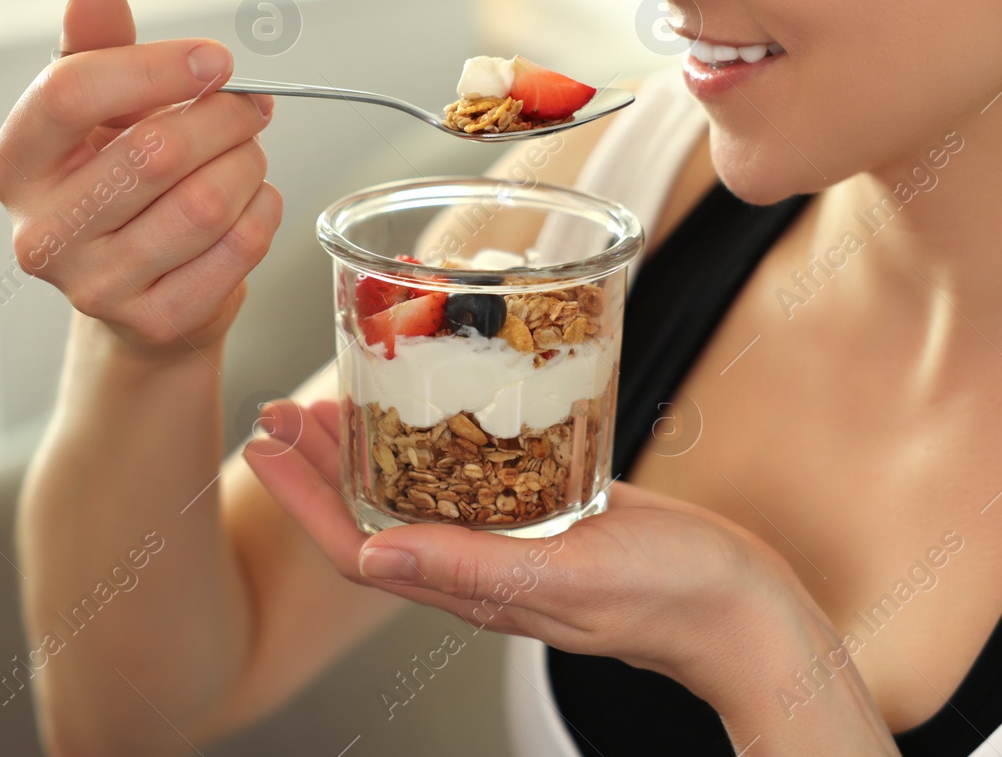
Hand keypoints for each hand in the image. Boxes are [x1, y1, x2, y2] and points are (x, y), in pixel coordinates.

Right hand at [0, 0, 282, 356]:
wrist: (139, 288)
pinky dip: (263, 212)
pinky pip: (237, 249)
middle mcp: (42, 232)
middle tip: (249, 106)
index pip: (70, 94)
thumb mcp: (101, 109)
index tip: (214, 59)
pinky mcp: (154, 321)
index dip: (155, 67)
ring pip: (205, 203)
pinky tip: (253, 201)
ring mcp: (94, 286)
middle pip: (154, 151)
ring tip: (248, 153)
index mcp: (15, 164)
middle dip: (223, 117)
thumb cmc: (118, 180)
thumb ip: (99, 46)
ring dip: (249, 164)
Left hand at [242, 400, 898, 752]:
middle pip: (375, 513)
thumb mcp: (564, 575)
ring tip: (336, 400)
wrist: (738, 602)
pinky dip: (436, 441)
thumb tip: (372, 555)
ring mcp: (510, 540)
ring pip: (417, 494)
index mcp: (471, 586)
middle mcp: (478, 566)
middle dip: (320, 465)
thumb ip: (471, 568)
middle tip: (282, 408)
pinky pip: (470, 478)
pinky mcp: (545, 513)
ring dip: (368, 450)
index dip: (304, 499)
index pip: (359, 546)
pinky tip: (436, 411)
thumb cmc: (665, 593)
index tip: (264, 445)